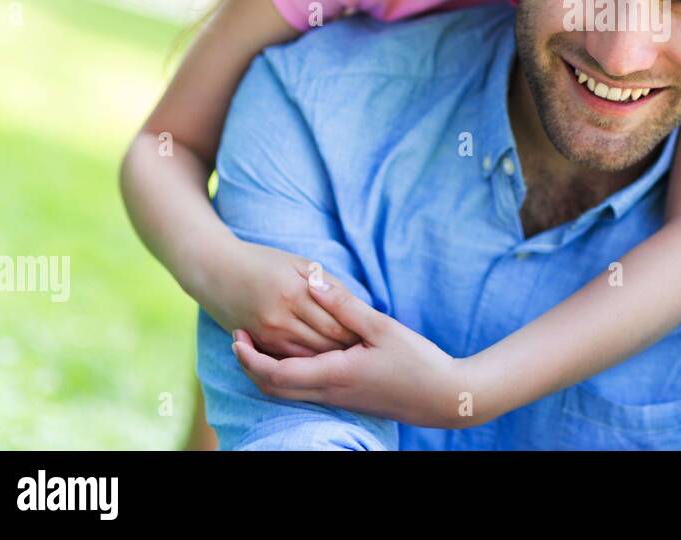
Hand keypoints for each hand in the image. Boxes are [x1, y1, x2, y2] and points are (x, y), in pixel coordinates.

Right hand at [200, 241, 360, 356]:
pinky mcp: (258, 342)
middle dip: (349, 350)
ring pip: (309, 357)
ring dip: (332, 360)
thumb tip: (354, 304)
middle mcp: (282, 316)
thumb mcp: (299, 263)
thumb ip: (327, 283)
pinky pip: (290, 359)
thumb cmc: (262, 261)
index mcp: (296, 291)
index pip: (336, 322)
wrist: (214, 269)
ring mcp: (268, 333)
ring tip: (353, 361)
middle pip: (325, 343)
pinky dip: (310, 362)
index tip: (374, 338)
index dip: (357, 333)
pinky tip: (326, 363)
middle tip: (370, 354)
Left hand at [231, 279, 479, 428]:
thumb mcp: (382, 327)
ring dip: (268, 371)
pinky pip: (306, 390)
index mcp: (333, 374)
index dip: (249, 357)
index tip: (237, 335)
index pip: (275, 373)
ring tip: (261, 343)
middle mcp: (329, 392)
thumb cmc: (417, 362)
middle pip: (273, 388)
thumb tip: (311, 282)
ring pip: (288, 392)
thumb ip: (344, 306)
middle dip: (249, 366)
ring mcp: (338, 399)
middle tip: (238, 338)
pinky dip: (289, 375)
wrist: (444, 398)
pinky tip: (296, 353)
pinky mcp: (348, 399)